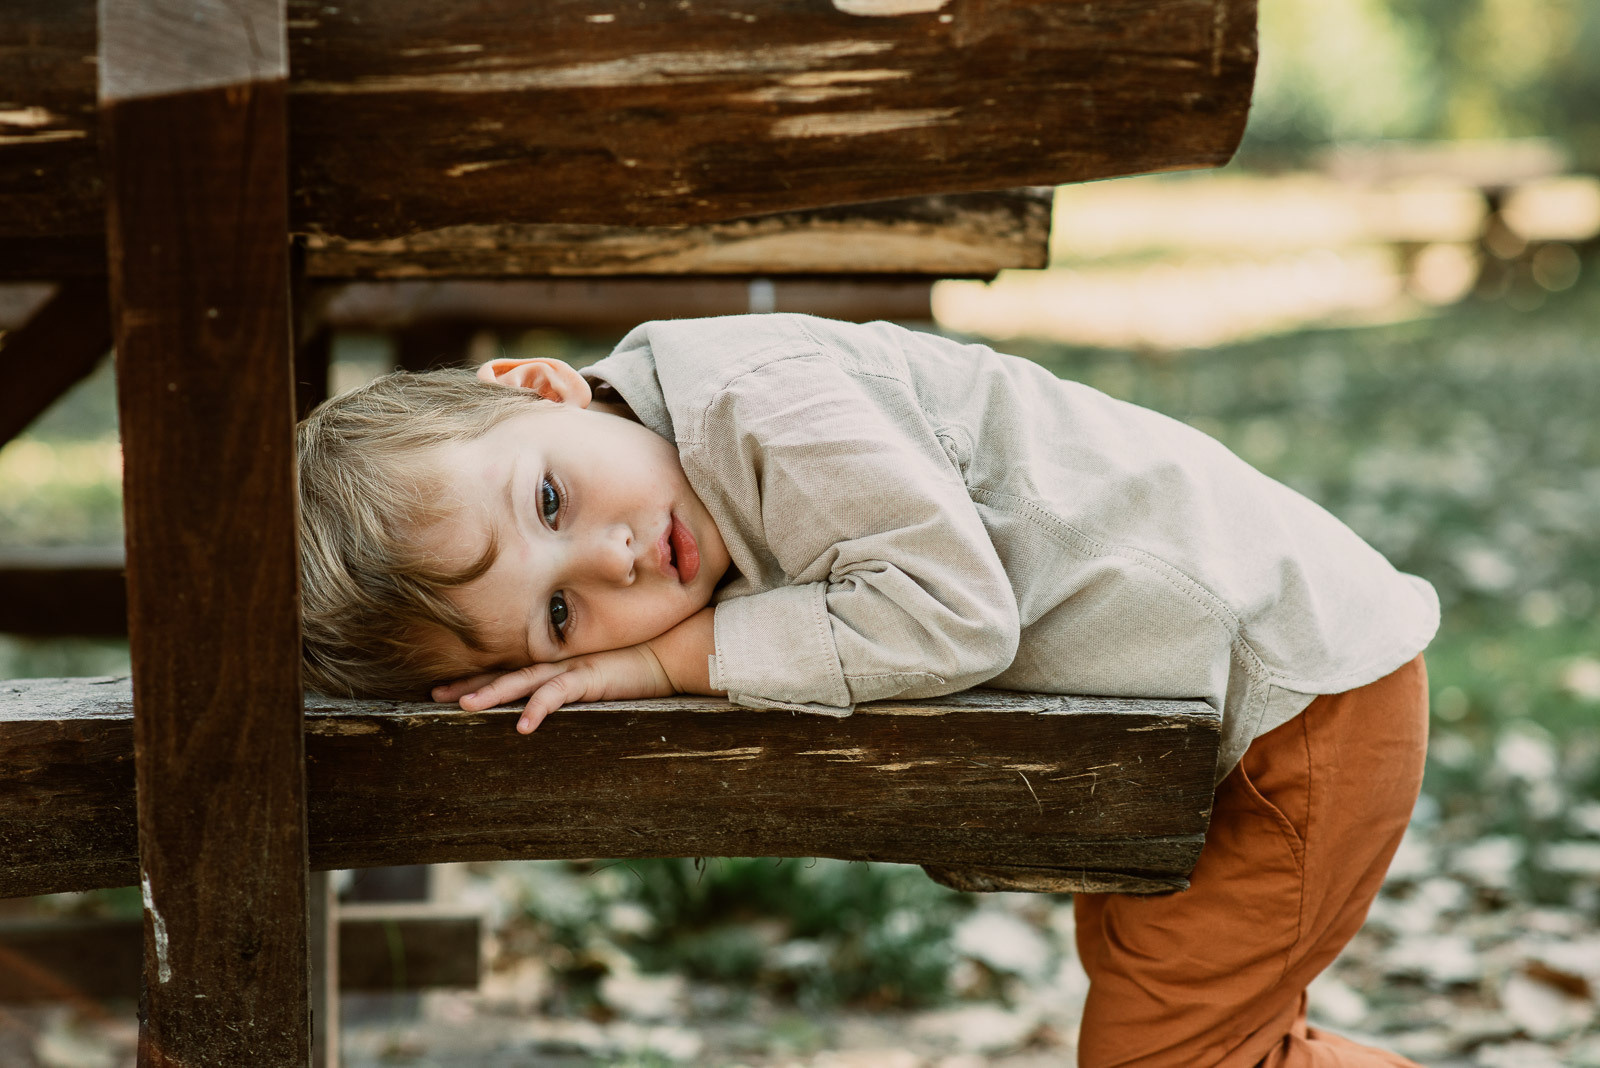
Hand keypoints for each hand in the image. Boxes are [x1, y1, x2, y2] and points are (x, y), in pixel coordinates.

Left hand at [431, 643, 673, 732]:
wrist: (666, 652)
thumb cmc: (632, 666)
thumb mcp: (593, 678)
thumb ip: (570, 685)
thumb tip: (545, 703)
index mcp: (553, 665)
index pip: (506, 671)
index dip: (475, 679)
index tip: (443, 691)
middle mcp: (555, 664)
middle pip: (503, 673)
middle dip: (469, 685)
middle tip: (435, 696)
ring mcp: (570, 669)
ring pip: (522, 681)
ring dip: (492, 693)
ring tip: (465, 707)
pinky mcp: (588, 678)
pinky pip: (558, 694)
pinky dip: (538, 708)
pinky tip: (523, 726)